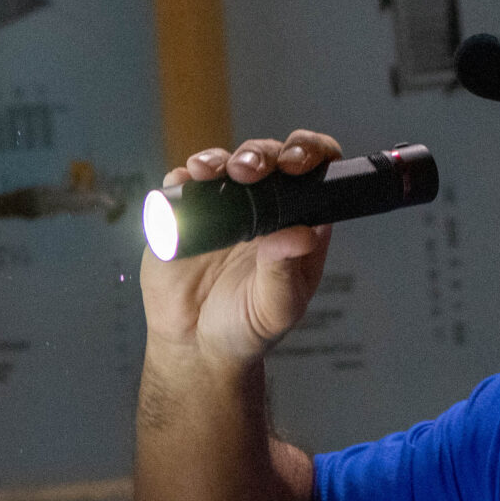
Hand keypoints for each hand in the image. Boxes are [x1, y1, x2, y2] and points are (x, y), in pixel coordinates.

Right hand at [139, 130, 341, 369]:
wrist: (195, 346)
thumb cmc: (246, 328)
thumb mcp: (274, 307)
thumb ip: (285, 271)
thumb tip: (301, 234)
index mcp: (299, 222)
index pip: (316, 172)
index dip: (310, 154)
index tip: (296, 164)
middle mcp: (264, 206)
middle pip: (269, 157)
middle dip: (260, 154)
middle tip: (247, 170)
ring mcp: (223, 206)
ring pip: (225, 161)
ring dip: (219, 158)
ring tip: (210, 172)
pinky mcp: (186, 213)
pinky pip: (184, 183)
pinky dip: (184, 177)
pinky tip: (184, 183)